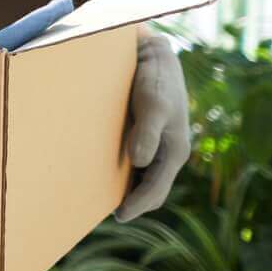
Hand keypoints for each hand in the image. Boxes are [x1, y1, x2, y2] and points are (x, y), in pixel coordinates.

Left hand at [115, 33, 190, 220]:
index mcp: (175, 152)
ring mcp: (157, 142)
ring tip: (96, 194)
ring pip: (142, 175)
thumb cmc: (154, 80)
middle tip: (99, 211)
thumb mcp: (153, 105)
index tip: (118, 216)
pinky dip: (122, 169)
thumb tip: (139, 162)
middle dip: (130, 201)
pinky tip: (98, 167)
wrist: (153, 54)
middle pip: (150, 187)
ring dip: (125, 186)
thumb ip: (148, 133)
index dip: (138, 205)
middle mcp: (168, 151)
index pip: (156, 190)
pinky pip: (135, 159)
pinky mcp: (145, 131)